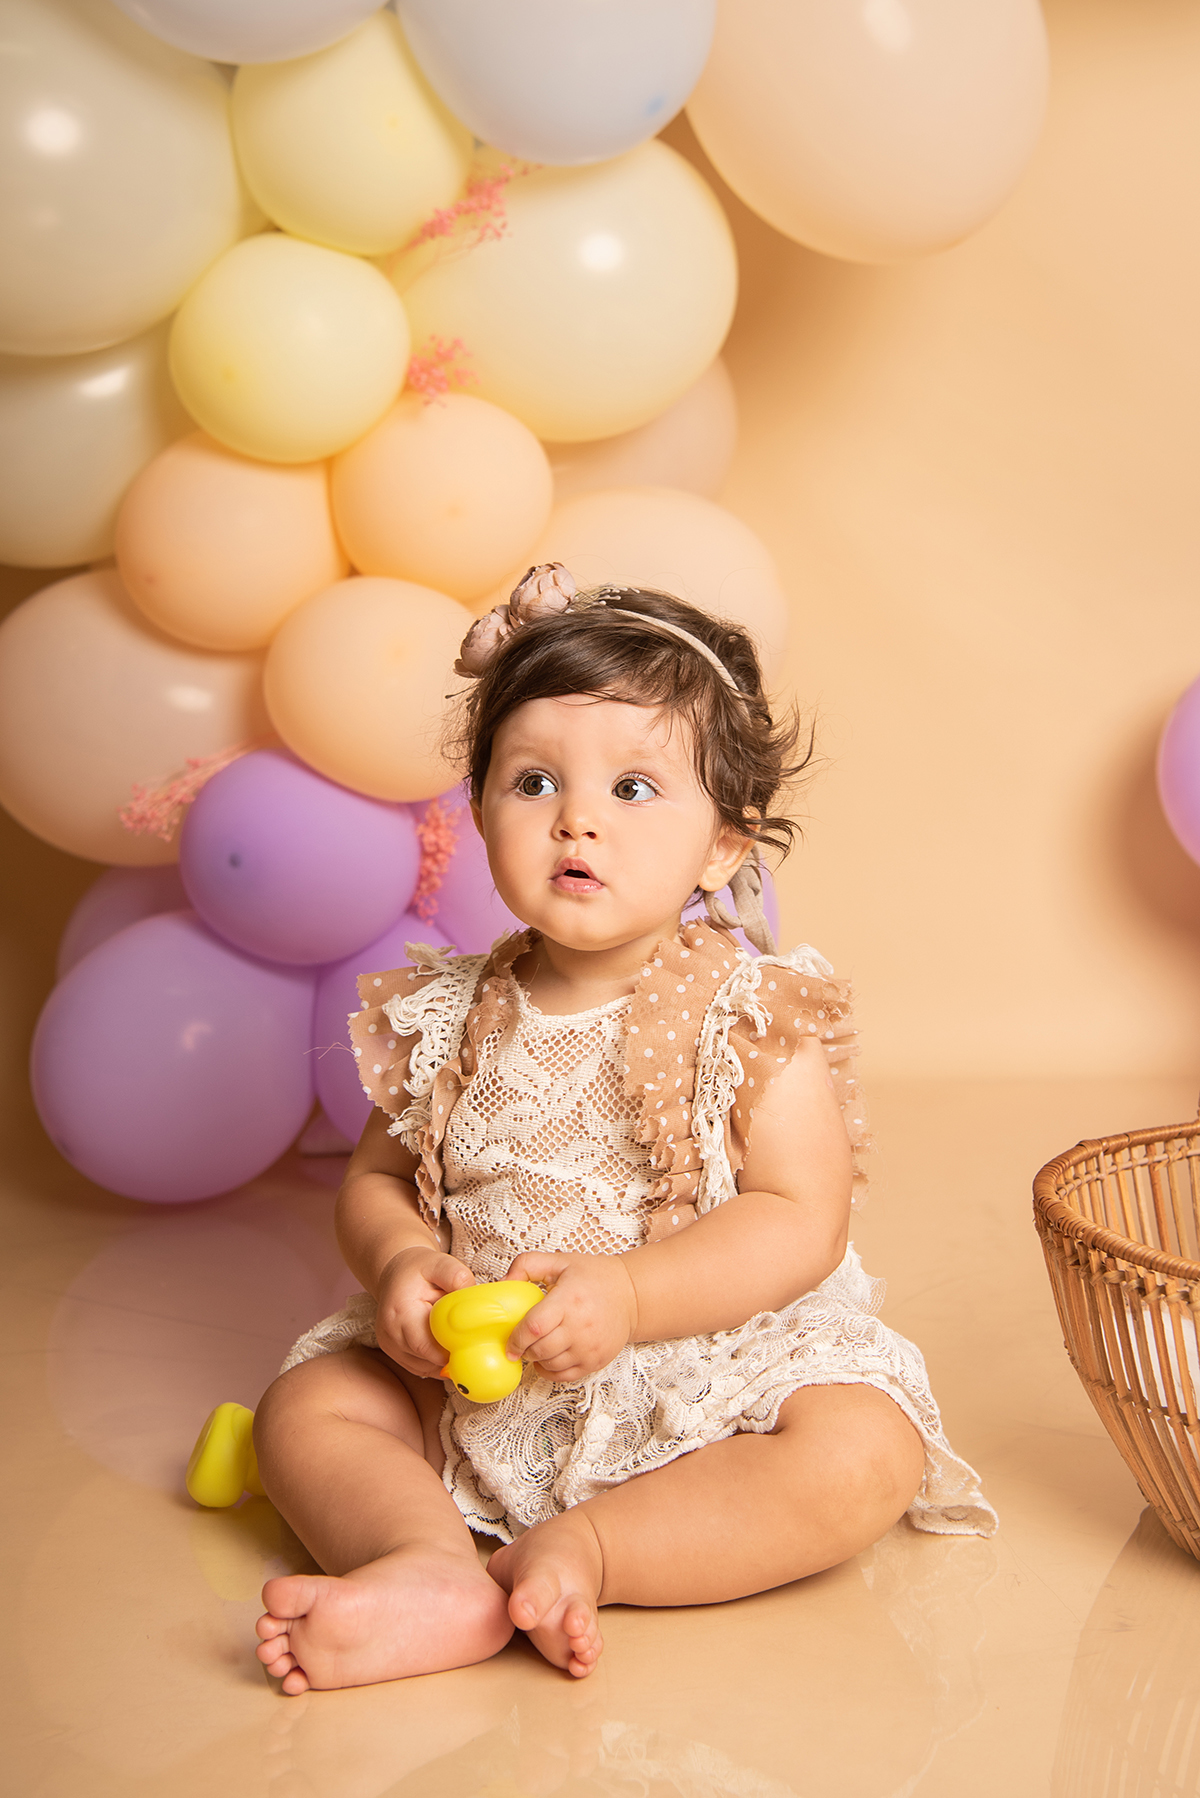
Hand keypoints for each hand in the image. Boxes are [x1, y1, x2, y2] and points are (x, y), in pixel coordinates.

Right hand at [374, 1246, 474, 1379]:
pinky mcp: (394, 1353)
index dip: (450, 1349)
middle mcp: (390, 1333)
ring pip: (424, 1368)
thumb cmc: (420, 1268)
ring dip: (444, 1361)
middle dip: (451, 1357)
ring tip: (459, 1342)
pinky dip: (436, 1363)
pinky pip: (420, 1368)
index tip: (473, 1343)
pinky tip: (448, 1347)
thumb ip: (457, 1276)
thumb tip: (473, 1293)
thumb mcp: (439, 1263)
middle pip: (426, 1359)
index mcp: (400, 1312)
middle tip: (473, 1345)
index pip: (425, 1345)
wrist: (397, 1272)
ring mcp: (389, 1345)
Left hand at [504, 1251, 638, 1381]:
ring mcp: (589, 1347)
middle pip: (541, 1349)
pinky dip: (550, 1371)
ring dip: (537, 1360)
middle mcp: (581, 1326)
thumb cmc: (593, 1277)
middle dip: (525, 1350)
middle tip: (521, 1344)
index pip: (535, 1327)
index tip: (509, 1343)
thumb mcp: (559, 1261)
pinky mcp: (596, 1361)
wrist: (631, 1295)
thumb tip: (503, 1282)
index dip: (516, 1338)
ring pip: (551, 1364)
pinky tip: (548, 1359)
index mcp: (569, 1300)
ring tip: (536, 1347)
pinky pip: (565, 1376)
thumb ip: (527, 1265)